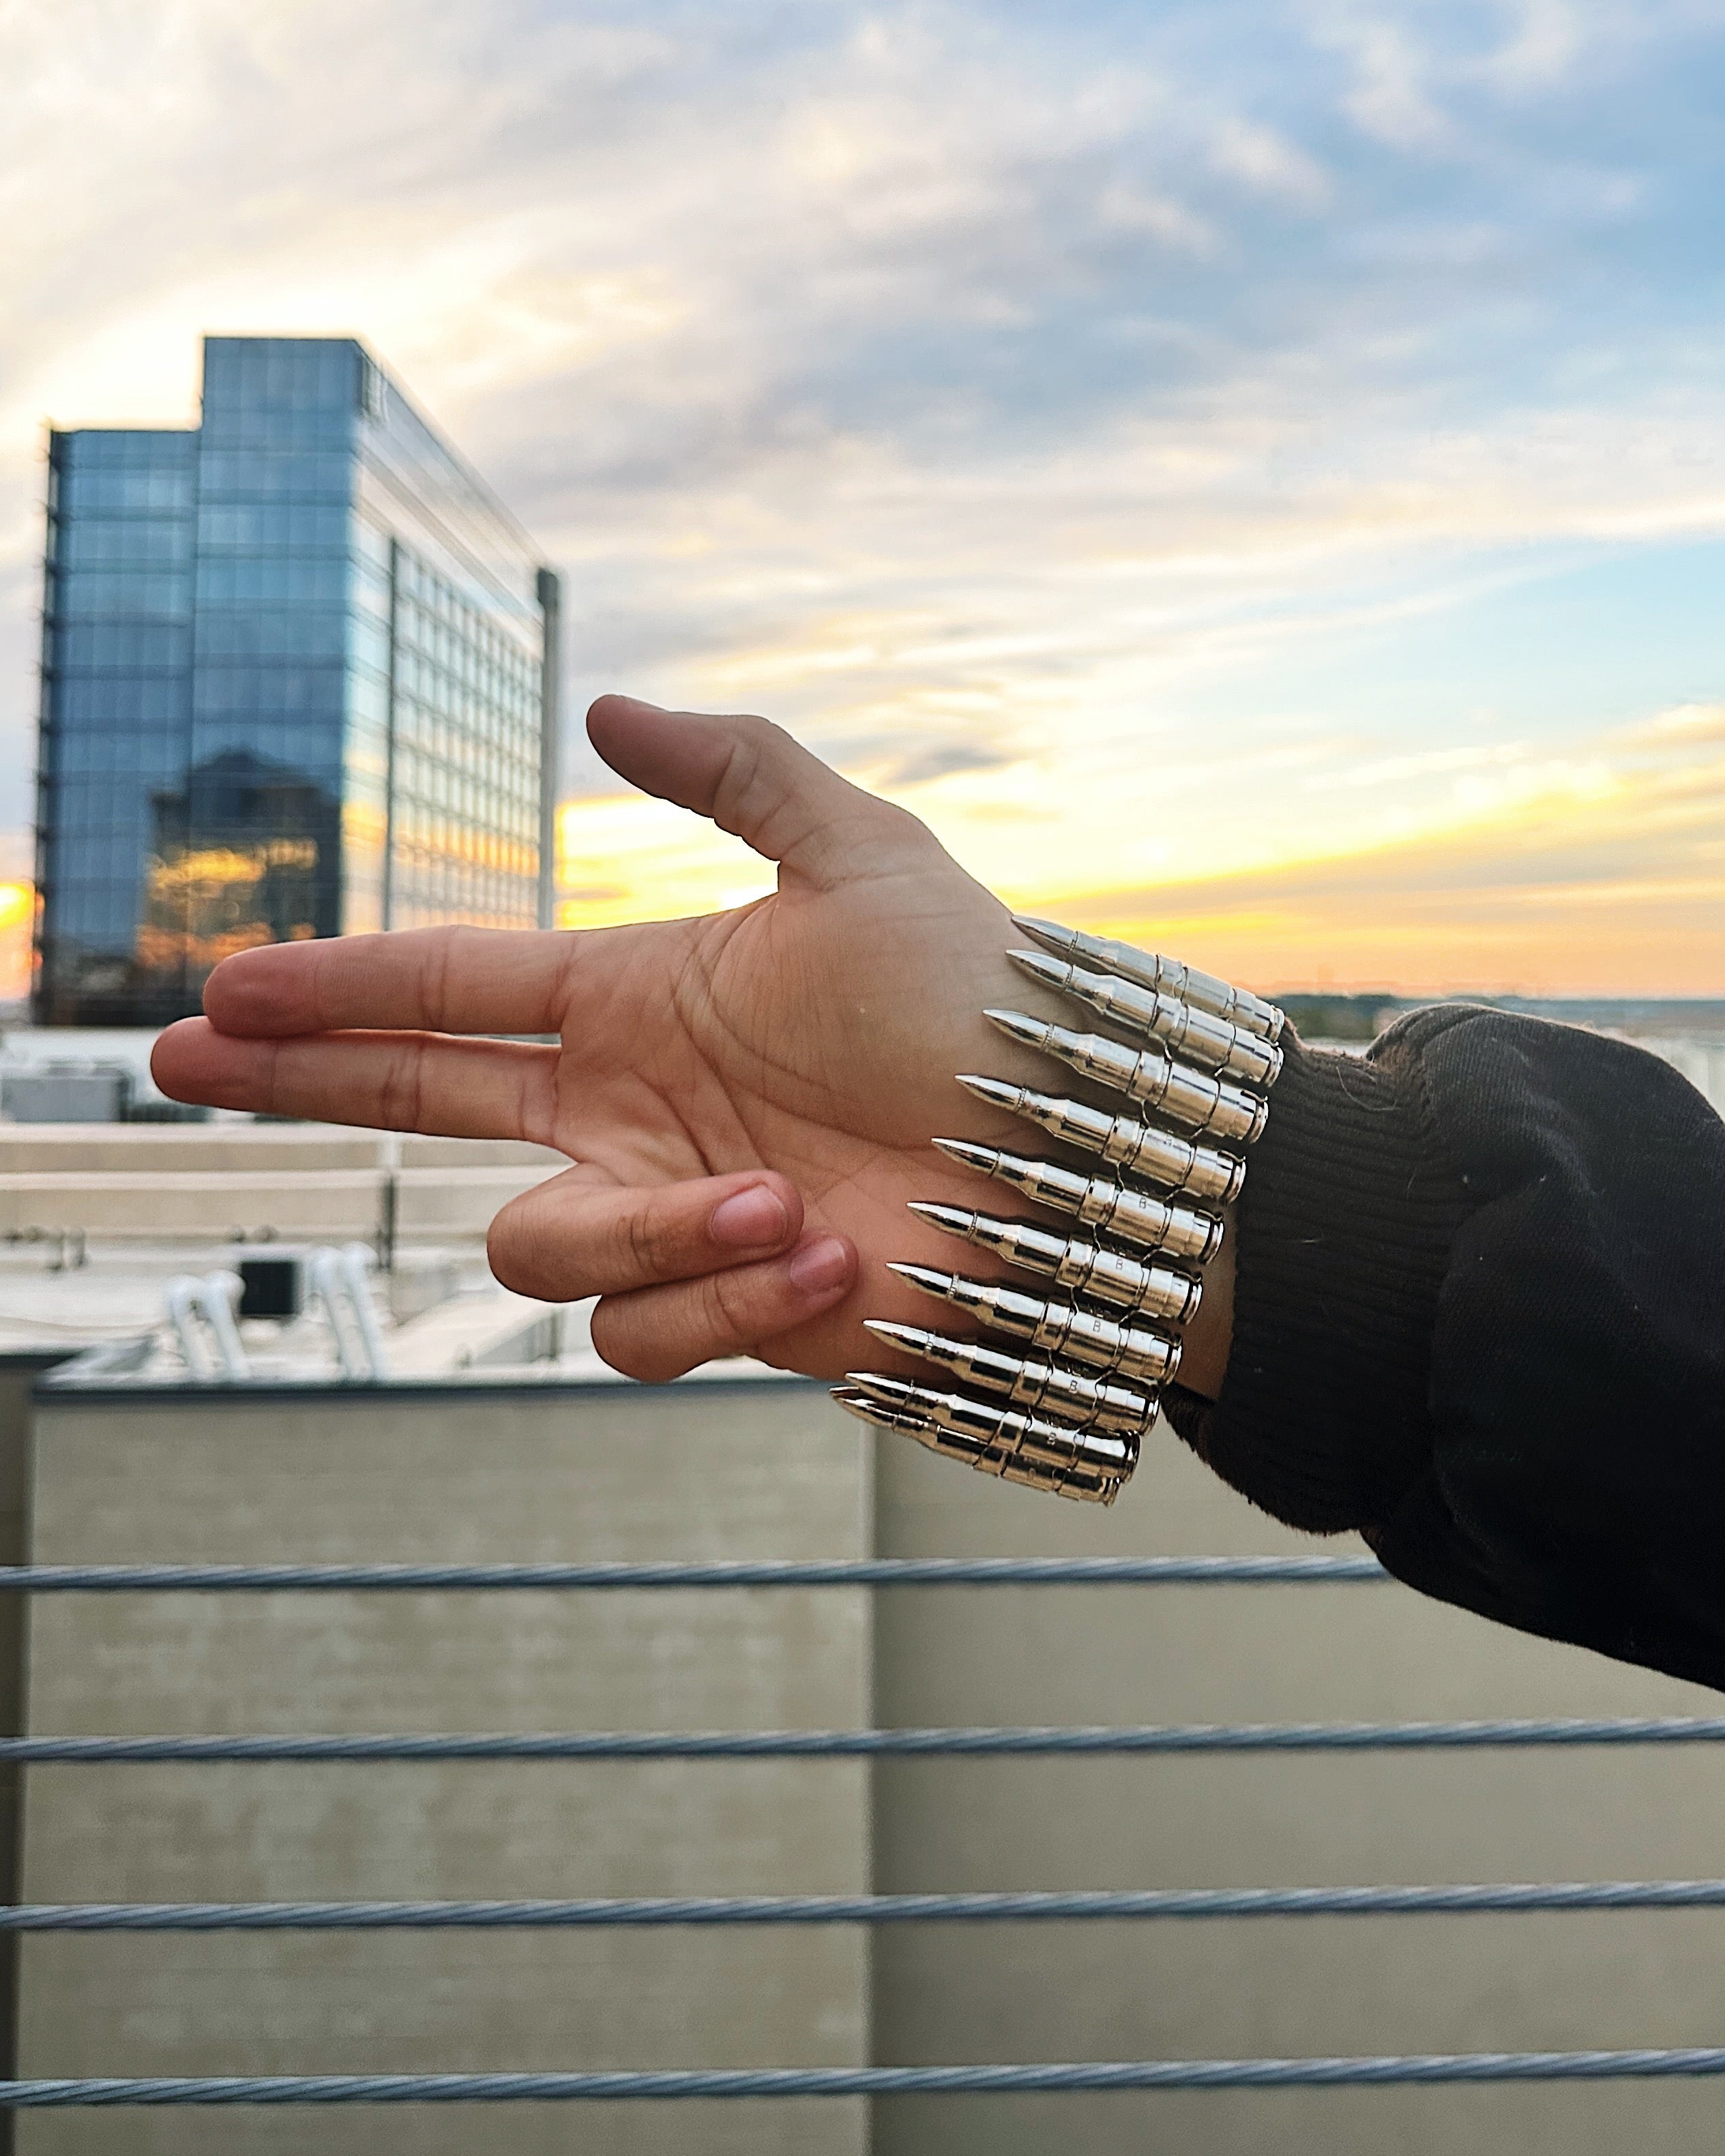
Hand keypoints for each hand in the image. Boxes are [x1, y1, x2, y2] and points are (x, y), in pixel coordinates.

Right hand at [153, 696, 1231, 1389]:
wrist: (1075, 1151)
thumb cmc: (982, 1001)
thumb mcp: (860, 854)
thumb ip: (734, 771)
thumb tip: (605, 707)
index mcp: (641, 999)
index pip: (453, 989)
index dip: (337, 990)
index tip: (227, 987)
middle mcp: (629, 1109)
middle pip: (420, 1104)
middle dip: (304, 1081)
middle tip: (185, 1061)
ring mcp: (666, 1215)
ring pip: (537, 1248)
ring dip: (650, 1228)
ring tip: (786, 1201)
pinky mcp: (715, 1312)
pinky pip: (640, 1331)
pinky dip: (727, 1303)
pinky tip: (826, 1260)